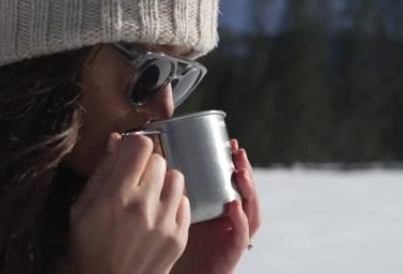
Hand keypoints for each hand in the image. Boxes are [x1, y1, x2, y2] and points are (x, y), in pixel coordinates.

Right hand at [70, 133, 190, 273]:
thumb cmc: (90, 250)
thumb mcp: (81, 210)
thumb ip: (101, 172)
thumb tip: (115, 140)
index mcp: (116, 196)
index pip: (140, 145)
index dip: (135, 144)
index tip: (130, 153)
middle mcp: (143, 206)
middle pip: (159, 159)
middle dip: (147, 164)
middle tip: (137, 179)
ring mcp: (164, 223)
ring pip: (177, 178)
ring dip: (164, 182)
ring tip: (150, 195)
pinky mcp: (178, 237)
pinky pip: (185, 202)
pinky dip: (174, 204)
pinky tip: (159, 213)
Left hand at [171, 139, 260, 273]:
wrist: (176, 272)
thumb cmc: (172, 242)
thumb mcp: (173, 209)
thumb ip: (167, 188)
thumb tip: (150, 157)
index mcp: (218, 207)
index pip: (232, 182)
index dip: (233, 162)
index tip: (230, 142)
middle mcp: (230, 220)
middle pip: (246, 192)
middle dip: (245, 170)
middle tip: (238, 152)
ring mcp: (234, 235)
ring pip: (251, 211)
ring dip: (249, 190)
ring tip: (240, 173)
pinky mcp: (232, 252)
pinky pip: (241, 235)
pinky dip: (241, 220)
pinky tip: (234, 205)